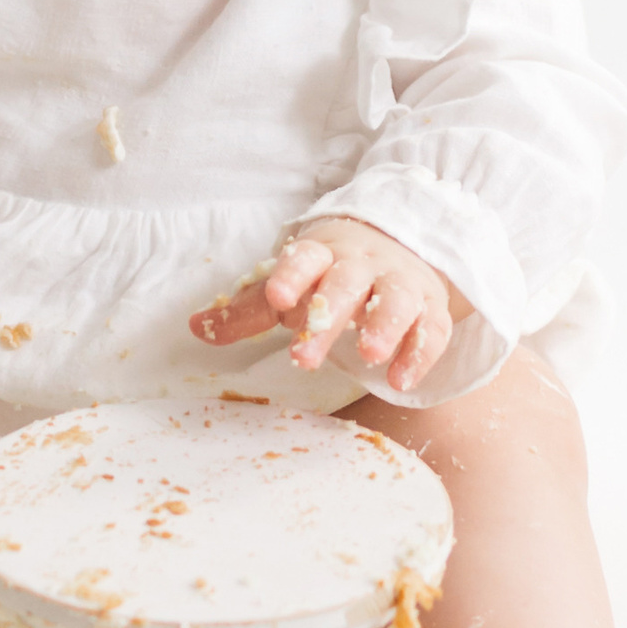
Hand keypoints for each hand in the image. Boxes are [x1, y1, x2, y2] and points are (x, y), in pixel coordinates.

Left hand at [190, 215, 468, 400]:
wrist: (400, 247)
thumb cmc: (330, 273)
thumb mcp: (289, 282)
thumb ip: (247, 309)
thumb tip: (196, 328)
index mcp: (323, 253)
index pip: (305, 258)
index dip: (291, 275)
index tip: (276, 296)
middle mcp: (363, 264)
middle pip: (347, 284)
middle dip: (328, 317)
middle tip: (304, 357)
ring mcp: (399, 284)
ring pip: (396, 300)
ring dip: (384, 326)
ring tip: (369, 356)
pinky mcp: (429, 309)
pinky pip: (430, 330)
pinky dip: (419, 354)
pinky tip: (401, 381)